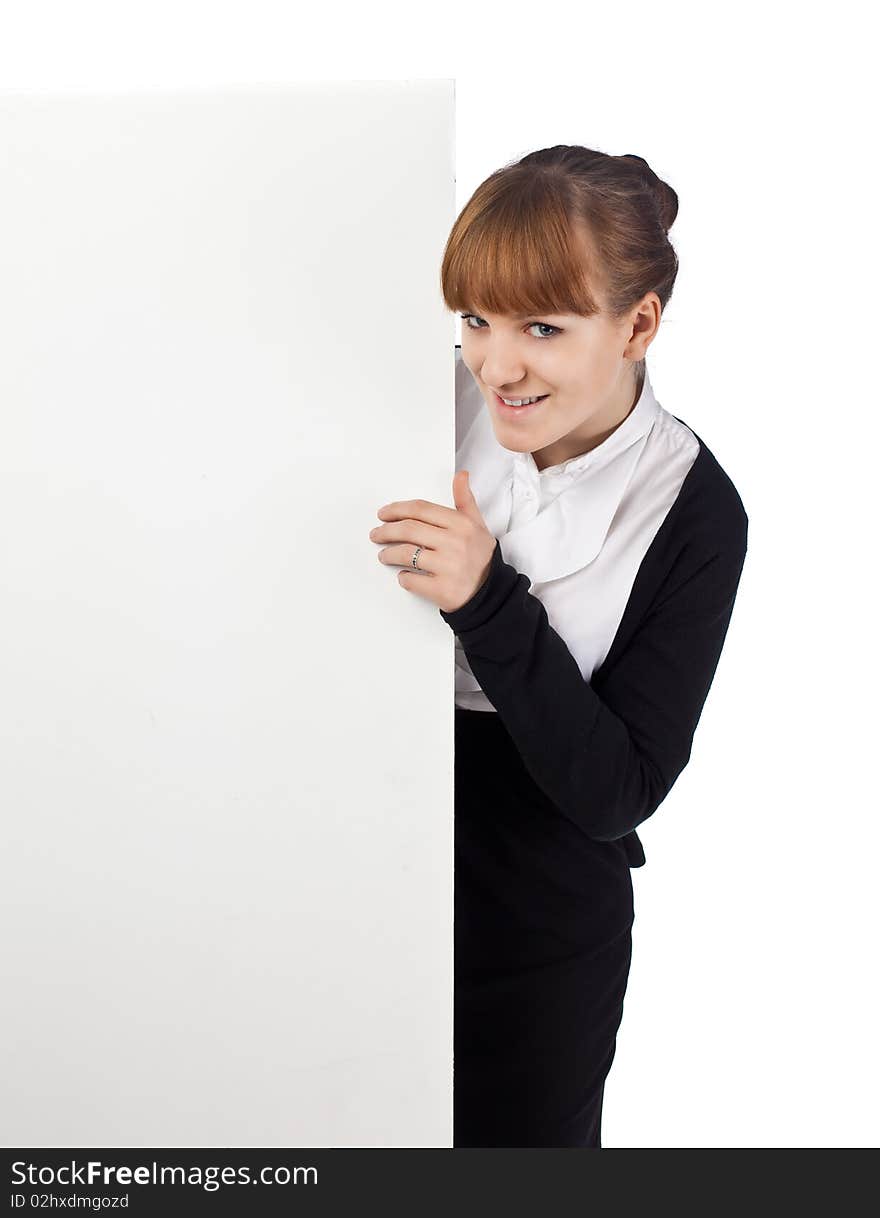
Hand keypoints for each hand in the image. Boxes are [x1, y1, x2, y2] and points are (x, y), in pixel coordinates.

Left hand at [368, 471, 496, 613]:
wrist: (491, 592)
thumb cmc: (481, 557)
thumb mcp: (477, 525)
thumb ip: (465, 500)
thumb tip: (460, 475)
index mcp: (461, 524)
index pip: (420, 509)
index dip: (397, 509)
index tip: (384, 514)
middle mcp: (455, 543)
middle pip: (409, 529)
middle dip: (386, 531)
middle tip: (377, 534)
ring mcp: (448, 567)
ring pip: (406, 554)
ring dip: (389, 554)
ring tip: (384, 555)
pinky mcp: (442, 589)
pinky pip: (412, 580)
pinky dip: (403, 578)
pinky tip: (403, 575)